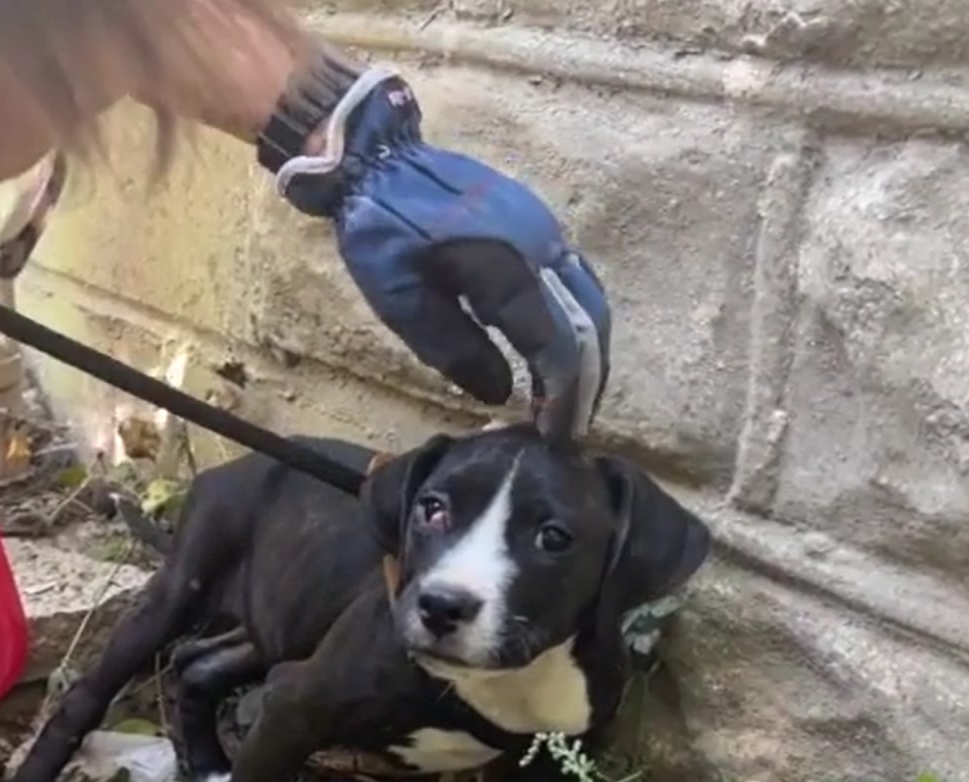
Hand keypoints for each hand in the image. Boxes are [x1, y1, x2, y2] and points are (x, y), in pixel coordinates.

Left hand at [277, 69, 610, 438]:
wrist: (378, 158)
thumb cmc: (381, 231)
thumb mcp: (402, 302)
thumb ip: (456, 350)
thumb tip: (502, 394)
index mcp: (510, 270)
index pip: (559, 347)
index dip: (564, 398)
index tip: (556, 437)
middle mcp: (543, 247)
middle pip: (588, 325)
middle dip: (586, 383)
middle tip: (571, 427)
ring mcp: (546, 228)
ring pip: (590, 300)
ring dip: (587, 352)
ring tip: (570, 396)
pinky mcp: (538, 221)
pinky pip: (576, 279)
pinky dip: (578, 321)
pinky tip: (556, 347)